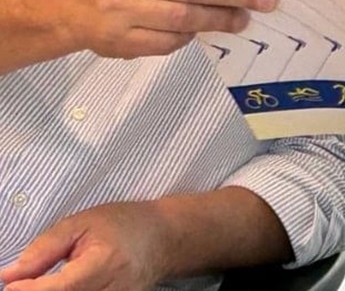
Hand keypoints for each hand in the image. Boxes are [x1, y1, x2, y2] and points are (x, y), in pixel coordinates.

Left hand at [0, 201, 172, 290]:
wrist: (165, 237)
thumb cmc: (124, 223)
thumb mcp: (81, 223)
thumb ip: (44, 249)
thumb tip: (8, 275)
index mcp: (105, 262)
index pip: (61, 288)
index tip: (11, 285)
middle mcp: (114, 290)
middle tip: (25, 285)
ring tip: (46, 284)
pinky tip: (65, 288)